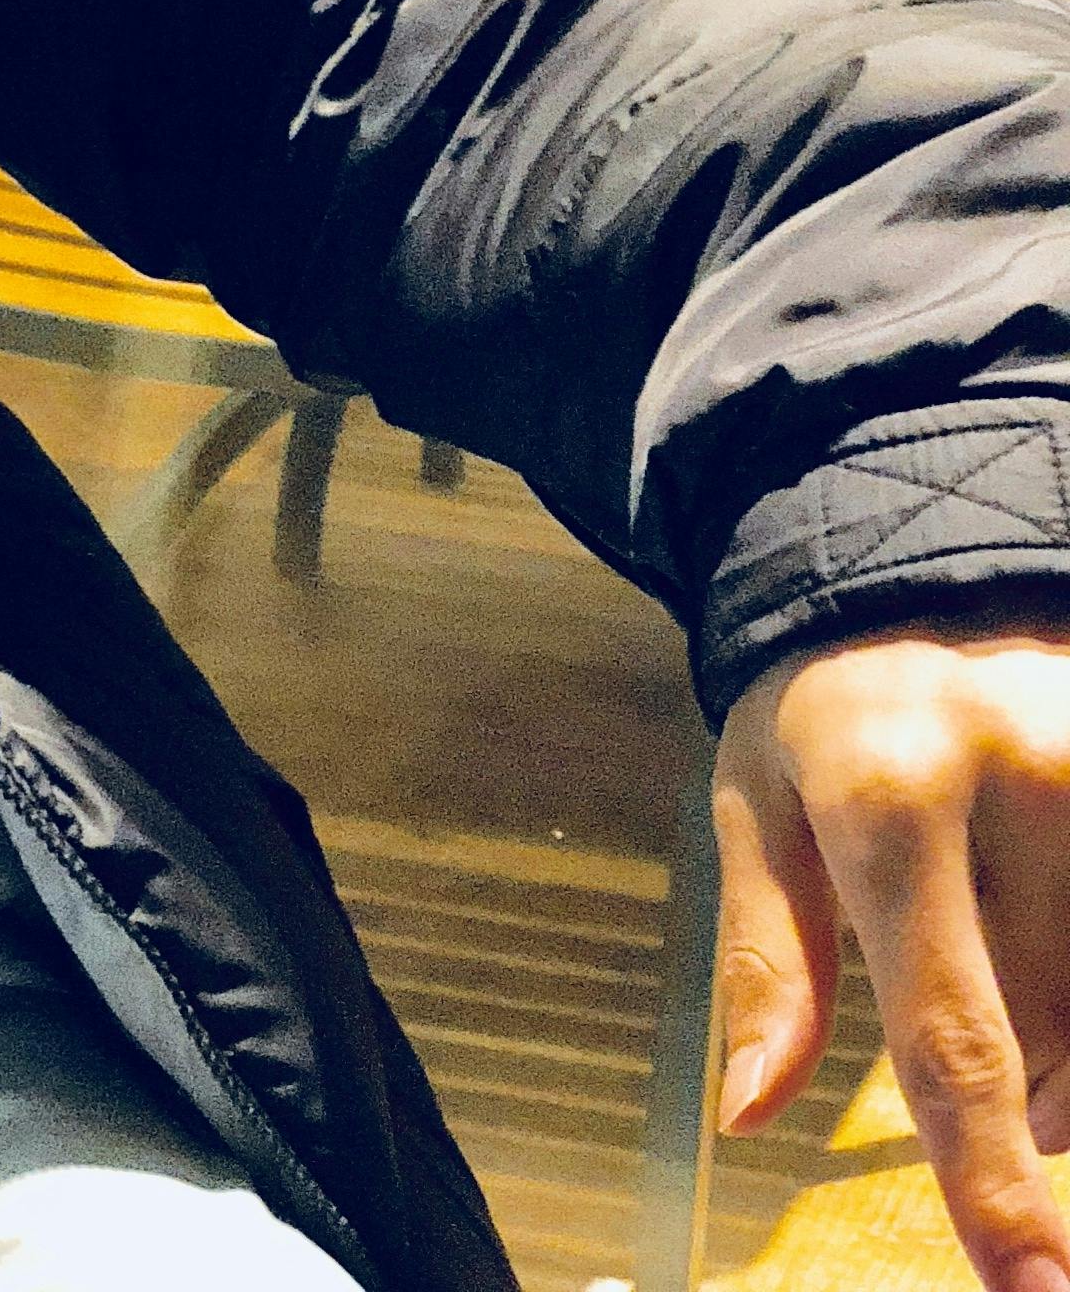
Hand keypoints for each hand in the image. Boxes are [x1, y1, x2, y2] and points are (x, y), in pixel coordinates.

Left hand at [718, 628, 1069, 1291]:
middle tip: (975, 1048)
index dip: (991, 1179)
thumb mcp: (758, 805)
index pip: (949, 1030)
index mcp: (890, 789)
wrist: (923, 566)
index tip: (1032, 1289)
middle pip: (1045, 1043)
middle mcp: (1023, 780)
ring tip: (1021, 1003)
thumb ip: (763, 962)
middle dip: (1012, 1097)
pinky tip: (1056, 973)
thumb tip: (746, 1109)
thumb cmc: (824, 704)